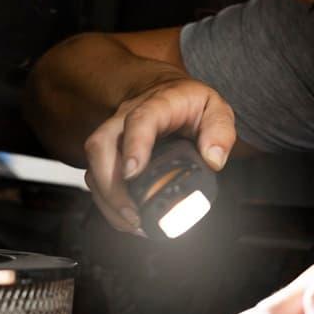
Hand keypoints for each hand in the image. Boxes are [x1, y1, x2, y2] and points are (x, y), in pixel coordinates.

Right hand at [83, 70, 233, 233]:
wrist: (166, 91)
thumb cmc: (190, 103)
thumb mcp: (216, 108)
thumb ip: (220, 130)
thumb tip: (213, 159)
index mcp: (157, 104)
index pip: (140, 120)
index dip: (134, 145)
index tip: (134, 172)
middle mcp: (126, 117)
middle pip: (101, 145)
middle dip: (111, 184)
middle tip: (133, 213)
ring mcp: (113, 135)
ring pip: (93, 164)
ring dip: (108, 198)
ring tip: (133, 222)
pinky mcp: (108, 152)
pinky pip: (96, 177)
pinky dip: (108, 202)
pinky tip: (127, 219)